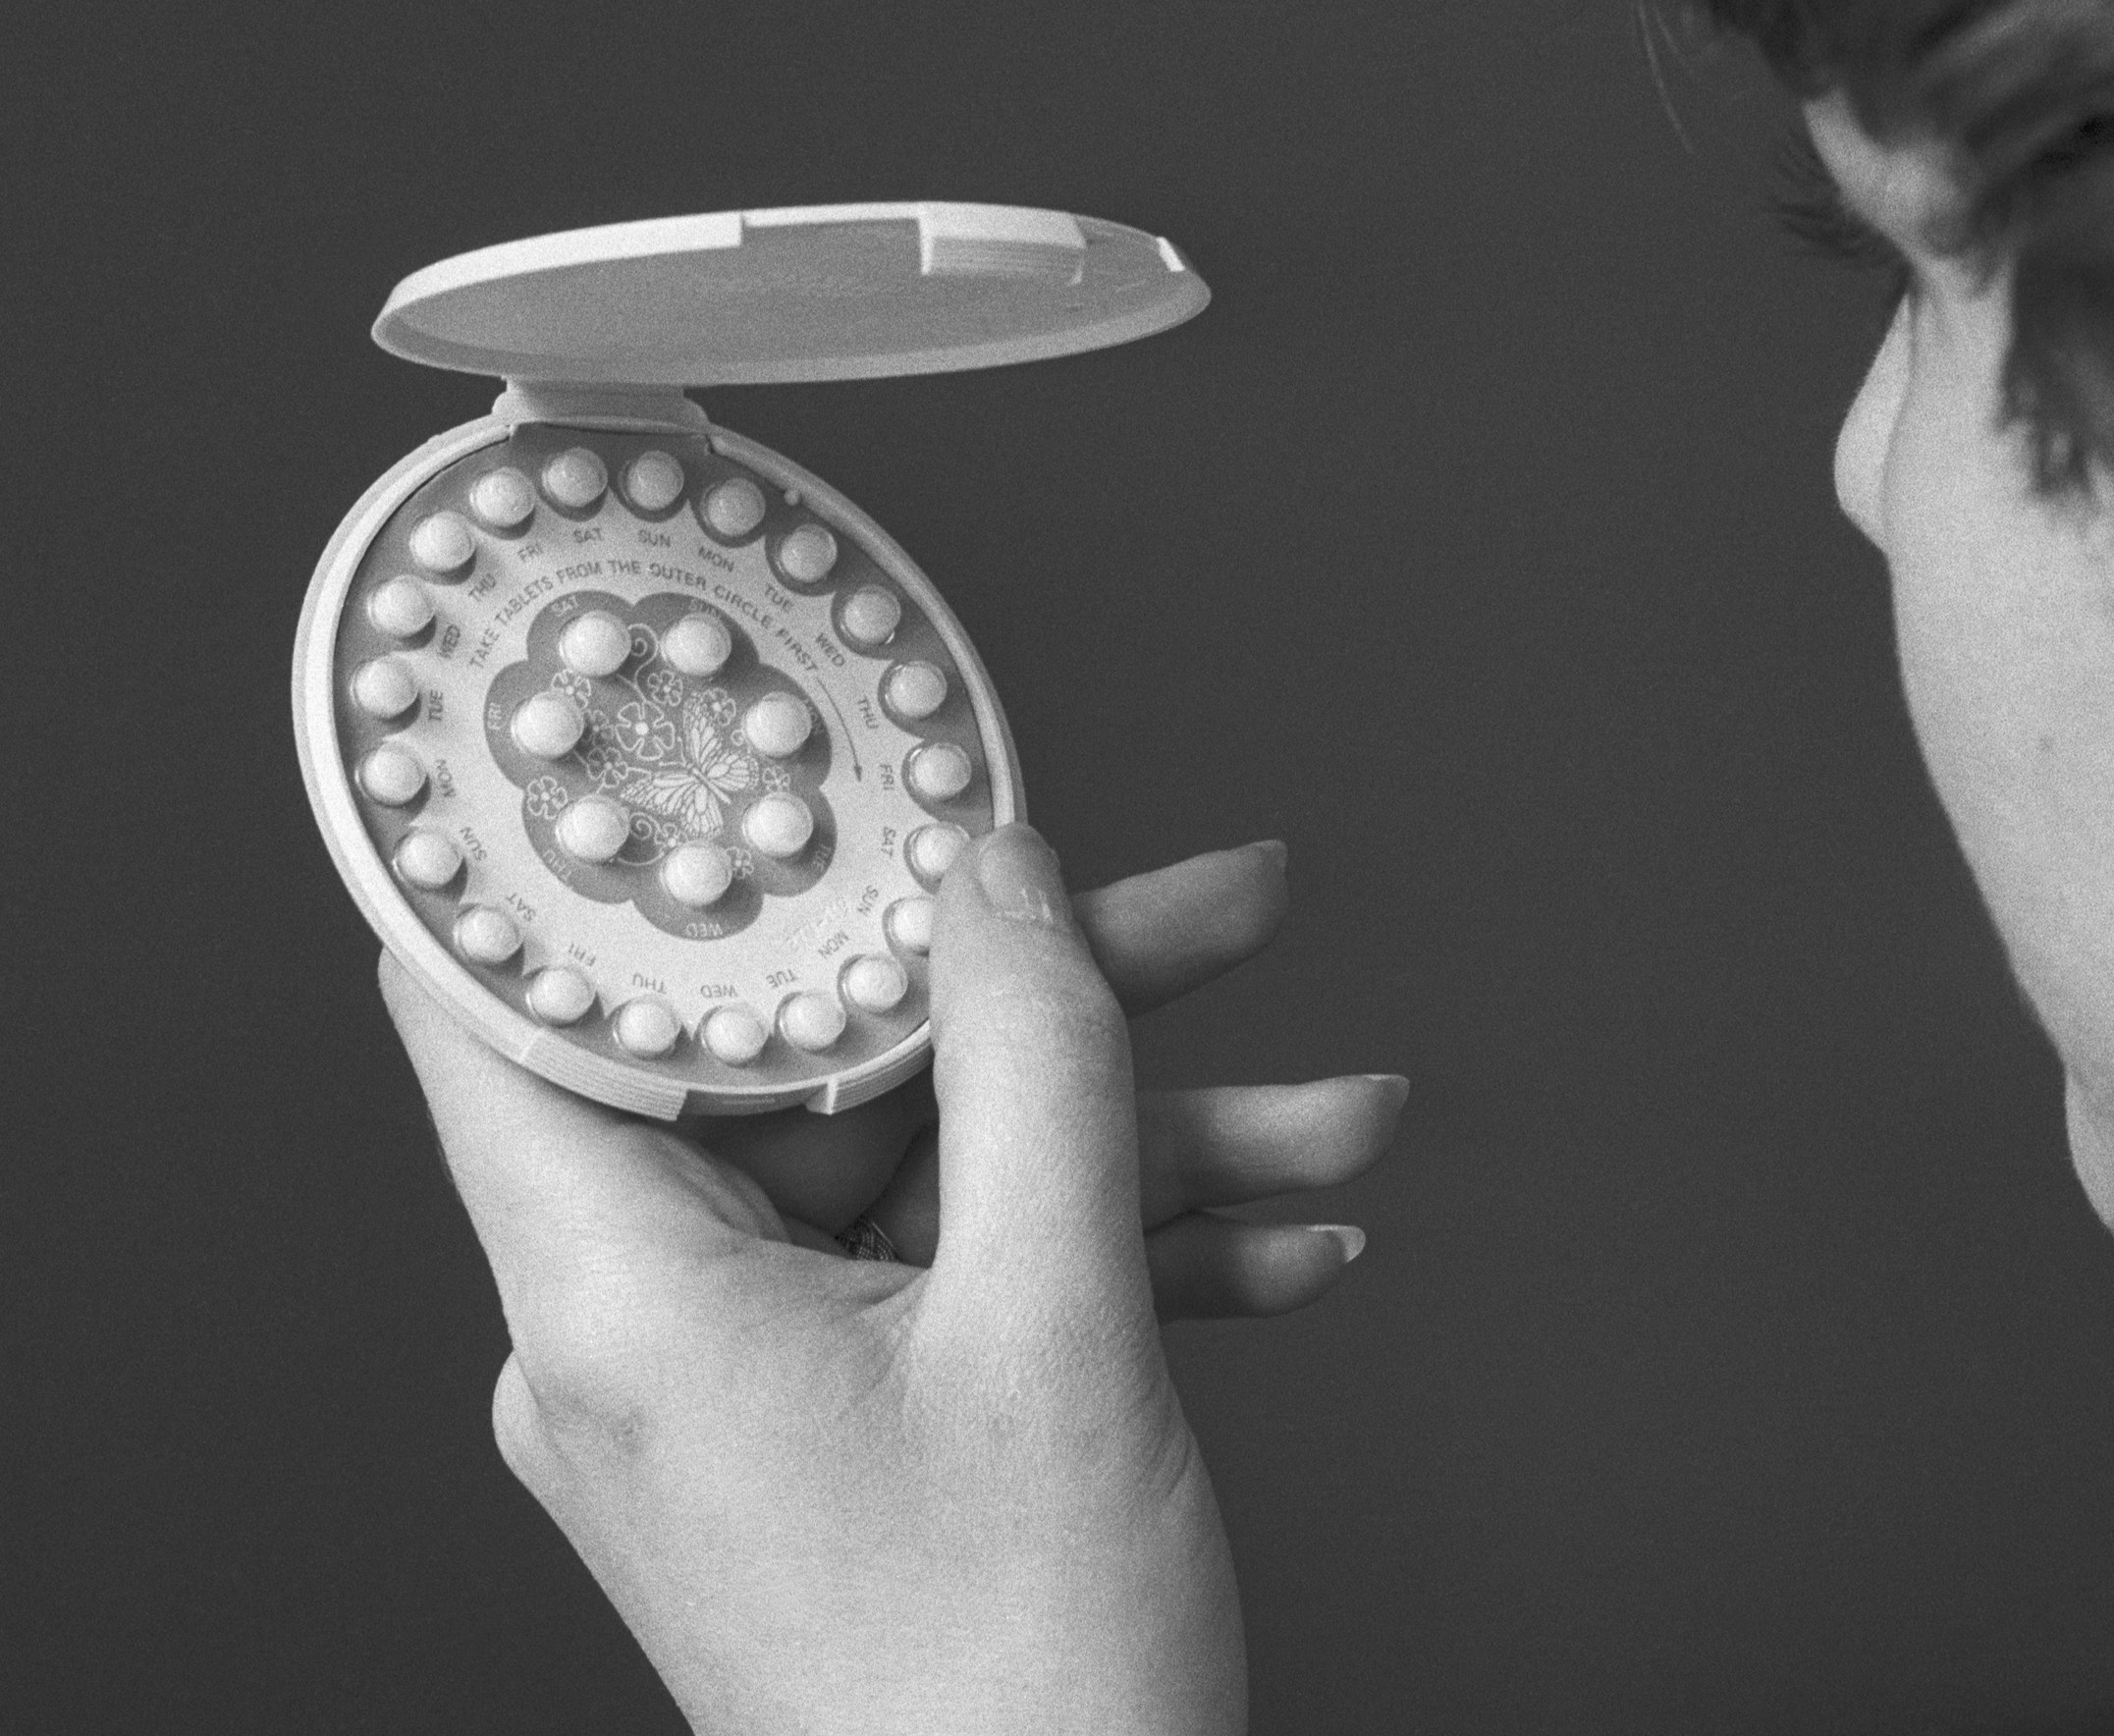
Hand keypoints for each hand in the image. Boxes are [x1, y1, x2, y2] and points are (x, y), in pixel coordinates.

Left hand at [384, 826, 1403, 1734]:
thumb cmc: (1016, 1698)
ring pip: (936, 1168)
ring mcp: (754, 1384)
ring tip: (1340, 1112)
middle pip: (824, 1065)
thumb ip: (1035, 1064)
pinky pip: (973, 1273)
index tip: (712, 722)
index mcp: (624, 1298)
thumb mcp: (1061, 1332)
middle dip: (1047, 990)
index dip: (616, 849)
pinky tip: (1293, 1242)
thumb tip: (1002, 871)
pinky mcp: (847, 1429)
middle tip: (1213, 901)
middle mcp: (654, 1330)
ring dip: (1147, 1134)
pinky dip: (1126, 1245)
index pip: (526, 1004)